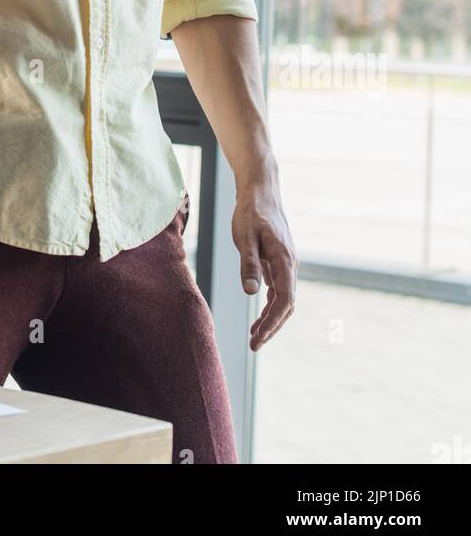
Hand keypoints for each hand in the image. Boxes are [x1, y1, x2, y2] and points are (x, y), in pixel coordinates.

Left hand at [232, 181, 296, 350]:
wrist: (261, 191)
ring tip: (254, 336)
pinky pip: (279, 289)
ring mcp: (286, 263)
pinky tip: (260, 316)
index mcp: (284, 260)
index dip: (272, 322)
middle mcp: (290, 264)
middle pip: (286, 304)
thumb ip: (249, 264)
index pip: (284, 300)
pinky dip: (270, 305)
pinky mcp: (280, 261)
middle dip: (272, 326)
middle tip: (254, 344)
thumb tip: (251, 293)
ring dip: (271, 318)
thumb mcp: (245, 236)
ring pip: (283, 299)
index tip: (258, 338)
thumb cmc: (251, 212)